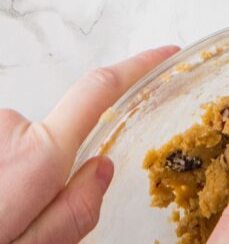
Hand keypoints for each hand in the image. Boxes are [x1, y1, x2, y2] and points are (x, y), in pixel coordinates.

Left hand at [0, 45, 178, 243]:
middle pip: (57, 133)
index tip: (166, 54)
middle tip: (34, 216)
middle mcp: (13, 128)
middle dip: (56, 165)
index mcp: (41, 156)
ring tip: (6, 219)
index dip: (138, 66)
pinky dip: (3, 171)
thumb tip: (103, 170)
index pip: (100, 89)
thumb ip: (73, 213)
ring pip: (25, 146)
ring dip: (21, 174)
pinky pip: (4, 147)